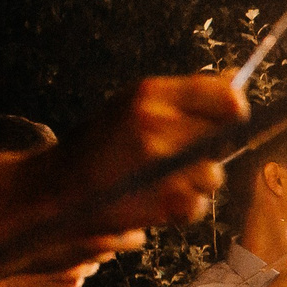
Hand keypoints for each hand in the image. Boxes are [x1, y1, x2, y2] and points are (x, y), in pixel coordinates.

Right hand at [0, 73, 246, 279]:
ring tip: (158, 182)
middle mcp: (155, 121)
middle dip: (208, 153)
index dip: (232, 113)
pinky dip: (181, 209)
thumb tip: (235, 77)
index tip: (226, 123)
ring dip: (193, 185)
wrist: (51, 190)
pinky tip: (154, 201)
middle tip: (178, 160)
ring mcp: (159, 160)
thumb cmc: (98, 147)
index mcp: (149, 93)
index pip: (226, 97)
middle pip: (222, 139)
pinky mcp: (162, 197)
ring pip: (212, 175)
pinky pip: (197, 205)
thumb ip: (185, 97)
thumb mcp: (133, 107)